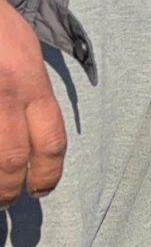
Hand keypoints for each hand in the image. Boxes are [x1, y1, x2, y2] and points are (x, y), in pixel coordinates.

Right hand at [0, 0, 67, 208]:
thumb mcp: (21, 44)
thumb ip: (29, 88)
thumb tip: (32, 138)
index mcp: (28, 78)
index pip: (49, 141)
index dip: (46, 175)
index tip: (39, 192)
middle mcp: (3, 91)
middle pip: (11, 160)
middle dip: (7, 190)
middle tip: (3, 202)